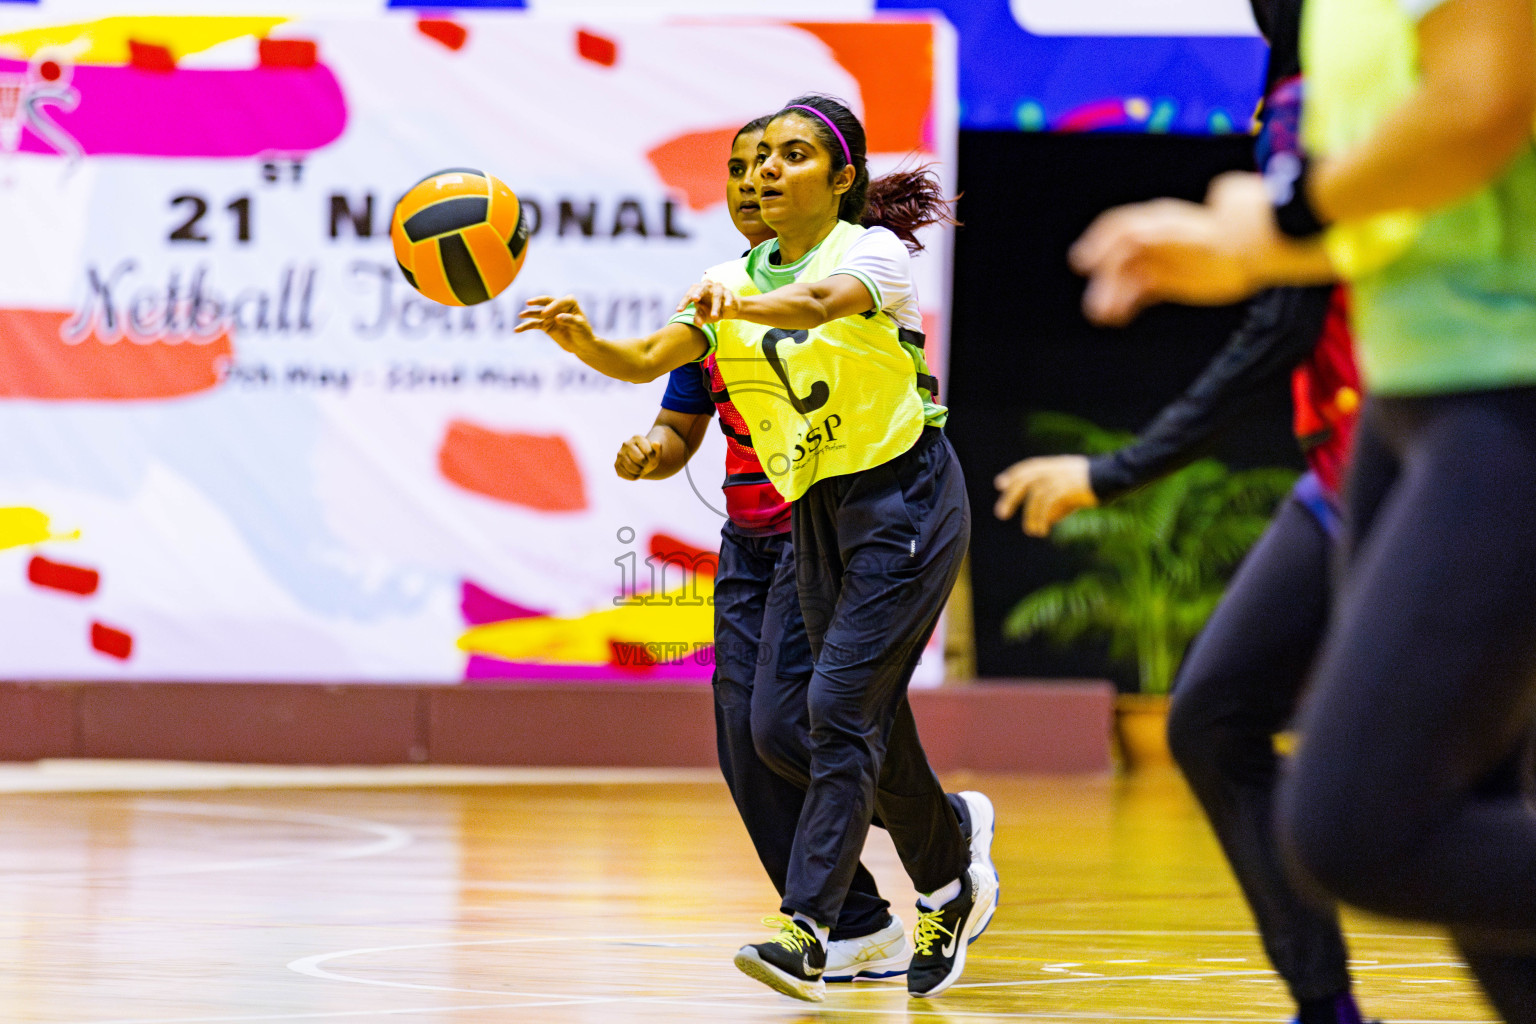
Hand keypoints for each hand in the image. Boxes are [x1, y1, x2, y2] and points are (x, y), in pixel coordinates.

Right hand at [515, 294, 595, 350]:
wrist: (582, 346)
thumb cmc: (584, 334)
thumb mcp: (580, 327)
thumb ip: (569, 321)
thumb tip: (557, 317)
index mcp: (570, 302)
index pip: (559, 301)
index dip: (552, 307)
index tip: (546, 314)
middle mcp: (558, 307)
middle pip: (546, 301)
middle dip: (537, 302)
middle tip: (529, 303)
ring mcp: (550, 315)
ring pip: (537, 313)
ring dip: (529, 314)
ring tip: (520, 315)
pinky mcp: (545, 325)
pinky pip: (534, 324)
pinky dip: (525, 327)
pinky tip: (517, 330)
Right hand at [614, 434, 660, 479]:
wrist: (642, 463)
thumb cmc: (649, 457)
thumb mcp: (656, 453)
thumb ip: (658, 448)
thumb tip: (656, 443)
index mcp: (637, 438)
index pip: (649, 452)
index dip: (652, 458)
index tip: (650, 456)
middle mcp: (626, 444)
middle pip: (641, 460)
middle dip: (646, 464)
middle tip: (644, 462)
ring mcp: (619, 454)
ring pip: (634, 469)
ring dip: (640, 471)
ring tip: (639, 467)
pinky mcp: (616, 465)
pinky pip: (628, 475)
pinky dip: (634, 477)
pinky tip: (634, 472)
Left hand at [678, 279, 740, 325]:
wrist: (727, 308)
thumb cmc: (710, 309)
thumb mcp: (703, 314)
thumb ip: (699, 317)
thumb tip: (698, 324)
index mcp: (697, 290)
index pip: (689, 295)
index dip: (684, 302)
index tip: (679, 310)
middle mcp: (707, 286)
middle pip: (701, 288)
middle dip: (698, 293)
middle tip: (694, 299)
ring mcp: (718, 288)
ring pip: (716, 295)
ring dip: (715, 306)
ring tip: (714, 316)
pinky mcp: (728, 293)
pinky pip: (728, 296)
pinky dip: (728, 301)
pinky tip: (727, 306)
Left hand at [994, 455, 1096, 536]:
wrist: (1114, 477)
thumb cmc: (1097, 485)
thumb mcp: (1074, 491)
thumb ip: (1059, 502)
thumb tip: (1048, 520)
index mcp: (1057, 464)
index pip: (1029, 466)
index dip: (1013, 474)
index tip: (1000, 484)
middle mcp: (1056, 468)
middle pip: (1025, 479)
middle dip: (1011, 496)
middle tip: (1001, 514)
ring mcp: (1061, 476)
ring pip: (1035, 496)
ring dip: (1030, 516)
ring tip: (1032, 531)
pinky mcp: (1067, 487)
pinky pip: (1047, 504)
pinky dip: (1042, 518)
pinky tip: (1042, 529)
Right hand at [1069, 172, 1287, 325]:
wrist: (1252, 247)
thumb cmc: (1229, 235)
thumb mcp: (1203, 232)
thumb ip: (1173, 232)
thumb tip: (1140, 237)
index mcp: (1156, 223)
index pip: (1118, 228)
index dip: (1096, 242)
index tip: (1082, 263)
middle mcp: (1152, 241)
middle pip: (1117, 259)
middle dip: (1104, 282)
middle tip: (1098, 308)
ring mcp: (1157, 260)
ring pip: (1123, 277)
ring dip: (1110, 295)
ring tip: (1104, 316)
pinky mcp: (1164, 280)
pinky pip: (1136, 291)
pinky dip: (1124, 303)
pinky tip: (1119, 316)